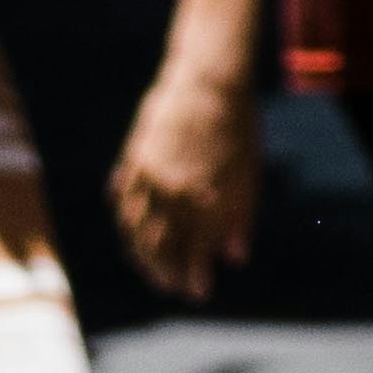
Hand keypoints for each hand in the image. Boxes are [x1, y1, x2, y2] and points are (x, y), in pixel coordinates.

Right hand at [108, 52, 265, 300]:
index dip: (194, 277)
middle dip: (165, 272)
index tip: (198, 292)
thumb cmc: (239, 129)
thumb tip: (234, 257)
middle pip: (159, 247)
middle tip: (172, 287)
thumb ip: (239, 219)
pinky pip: (123, 199)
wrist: (211, 80)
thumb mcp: (249, 176)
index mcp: (202, 203)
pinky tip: (130, 230)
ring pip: (135, 228)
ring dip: (140, 254)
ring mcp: (148, 176)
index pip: (192, 254)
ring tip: (149, 268)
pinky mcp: (134, 158)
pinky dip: (125, 219)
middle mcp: (171, 195)